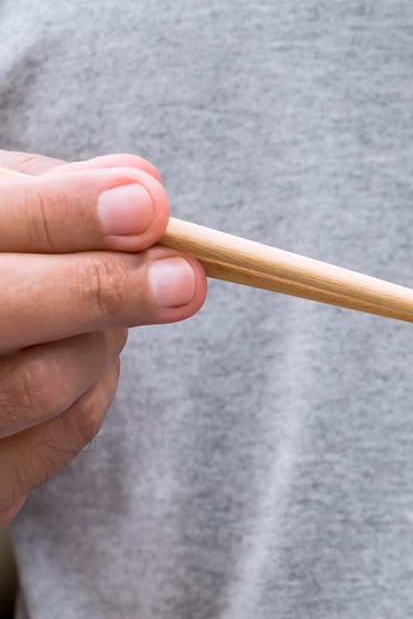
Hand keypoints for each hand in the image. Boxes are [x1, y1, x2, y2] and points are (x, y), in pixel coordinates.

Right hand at [0, 151, 206, 519]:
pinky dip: (99, 384)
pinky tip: (88, 355)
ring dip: (107, 336)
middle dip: (105, 289)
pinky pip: (67, 432)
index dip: (65, 214)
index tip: (149, 205)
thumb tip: (143, 186)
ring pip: (47, 381)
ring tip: (115, 301)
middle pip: (2, 310)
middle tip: (187, 278)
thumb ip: (57, 192)